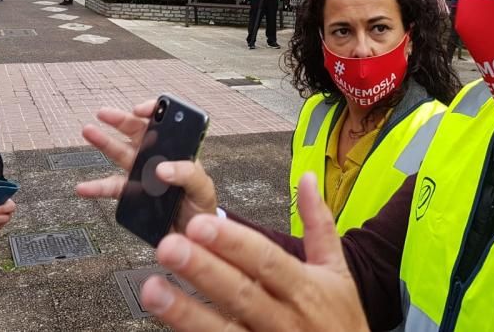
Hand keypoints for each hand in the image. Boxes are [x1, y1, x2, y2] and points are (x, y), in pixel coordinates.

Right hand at [76, 101, 217, 232]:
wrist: (192, 233)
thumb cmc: (201, 205)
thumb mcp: (202, 187)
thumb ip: (188, 174)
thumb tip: (162, 169)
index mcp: (176, 151)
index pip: (163, 124)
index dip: (151, 112)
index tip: (139, 110)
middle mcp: (156, 158)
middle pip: (136, 132)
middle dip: (120, 120)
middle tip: (103, 113)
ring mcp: (142, 174)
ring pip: (120, 153)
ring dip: (103, 142)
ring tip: (88, 131)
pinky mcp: (132, 193)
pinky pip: (111, 187)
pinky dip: (96, 187)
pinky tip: (84, 186)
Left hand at [139, 173, 366, 330]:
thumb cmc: (341, 319)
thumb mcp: (337, 270)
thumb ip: (319, 223)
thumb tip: (306, 178)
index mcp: (304, 288)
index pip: (266, 261)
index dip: (233, 243)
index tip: (200, 224)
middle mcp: (284, 319)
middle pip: (239, 293)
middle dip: (203, 270)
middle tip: (168, 245)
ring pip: (223, 330)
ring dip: (185, 311)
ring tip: (153, 288)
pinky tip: (167, 324)